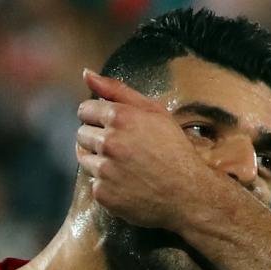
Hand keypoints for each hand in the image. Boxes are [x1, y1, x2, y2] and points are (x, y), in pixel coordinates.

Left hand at [76, 69, 221, 231]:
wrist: (188, 194)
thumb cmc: (174, 150)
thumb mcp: (154, 112)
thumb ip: (117, 90)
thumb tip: (86, 74)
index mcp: (119, 118)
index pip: (85, 111)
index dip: (96, 117)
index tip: (109, 126)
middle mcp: (108, 143)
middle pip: (81, 134)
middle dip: (96, 138)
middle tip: (121, 147)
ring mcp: (104, 170)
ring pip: (84, 159)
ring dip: (98, 160)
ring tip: (124, 165)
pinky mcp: (103, 193)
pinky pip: (94, 183)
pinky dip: (106, 183)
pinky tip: (126, 183)